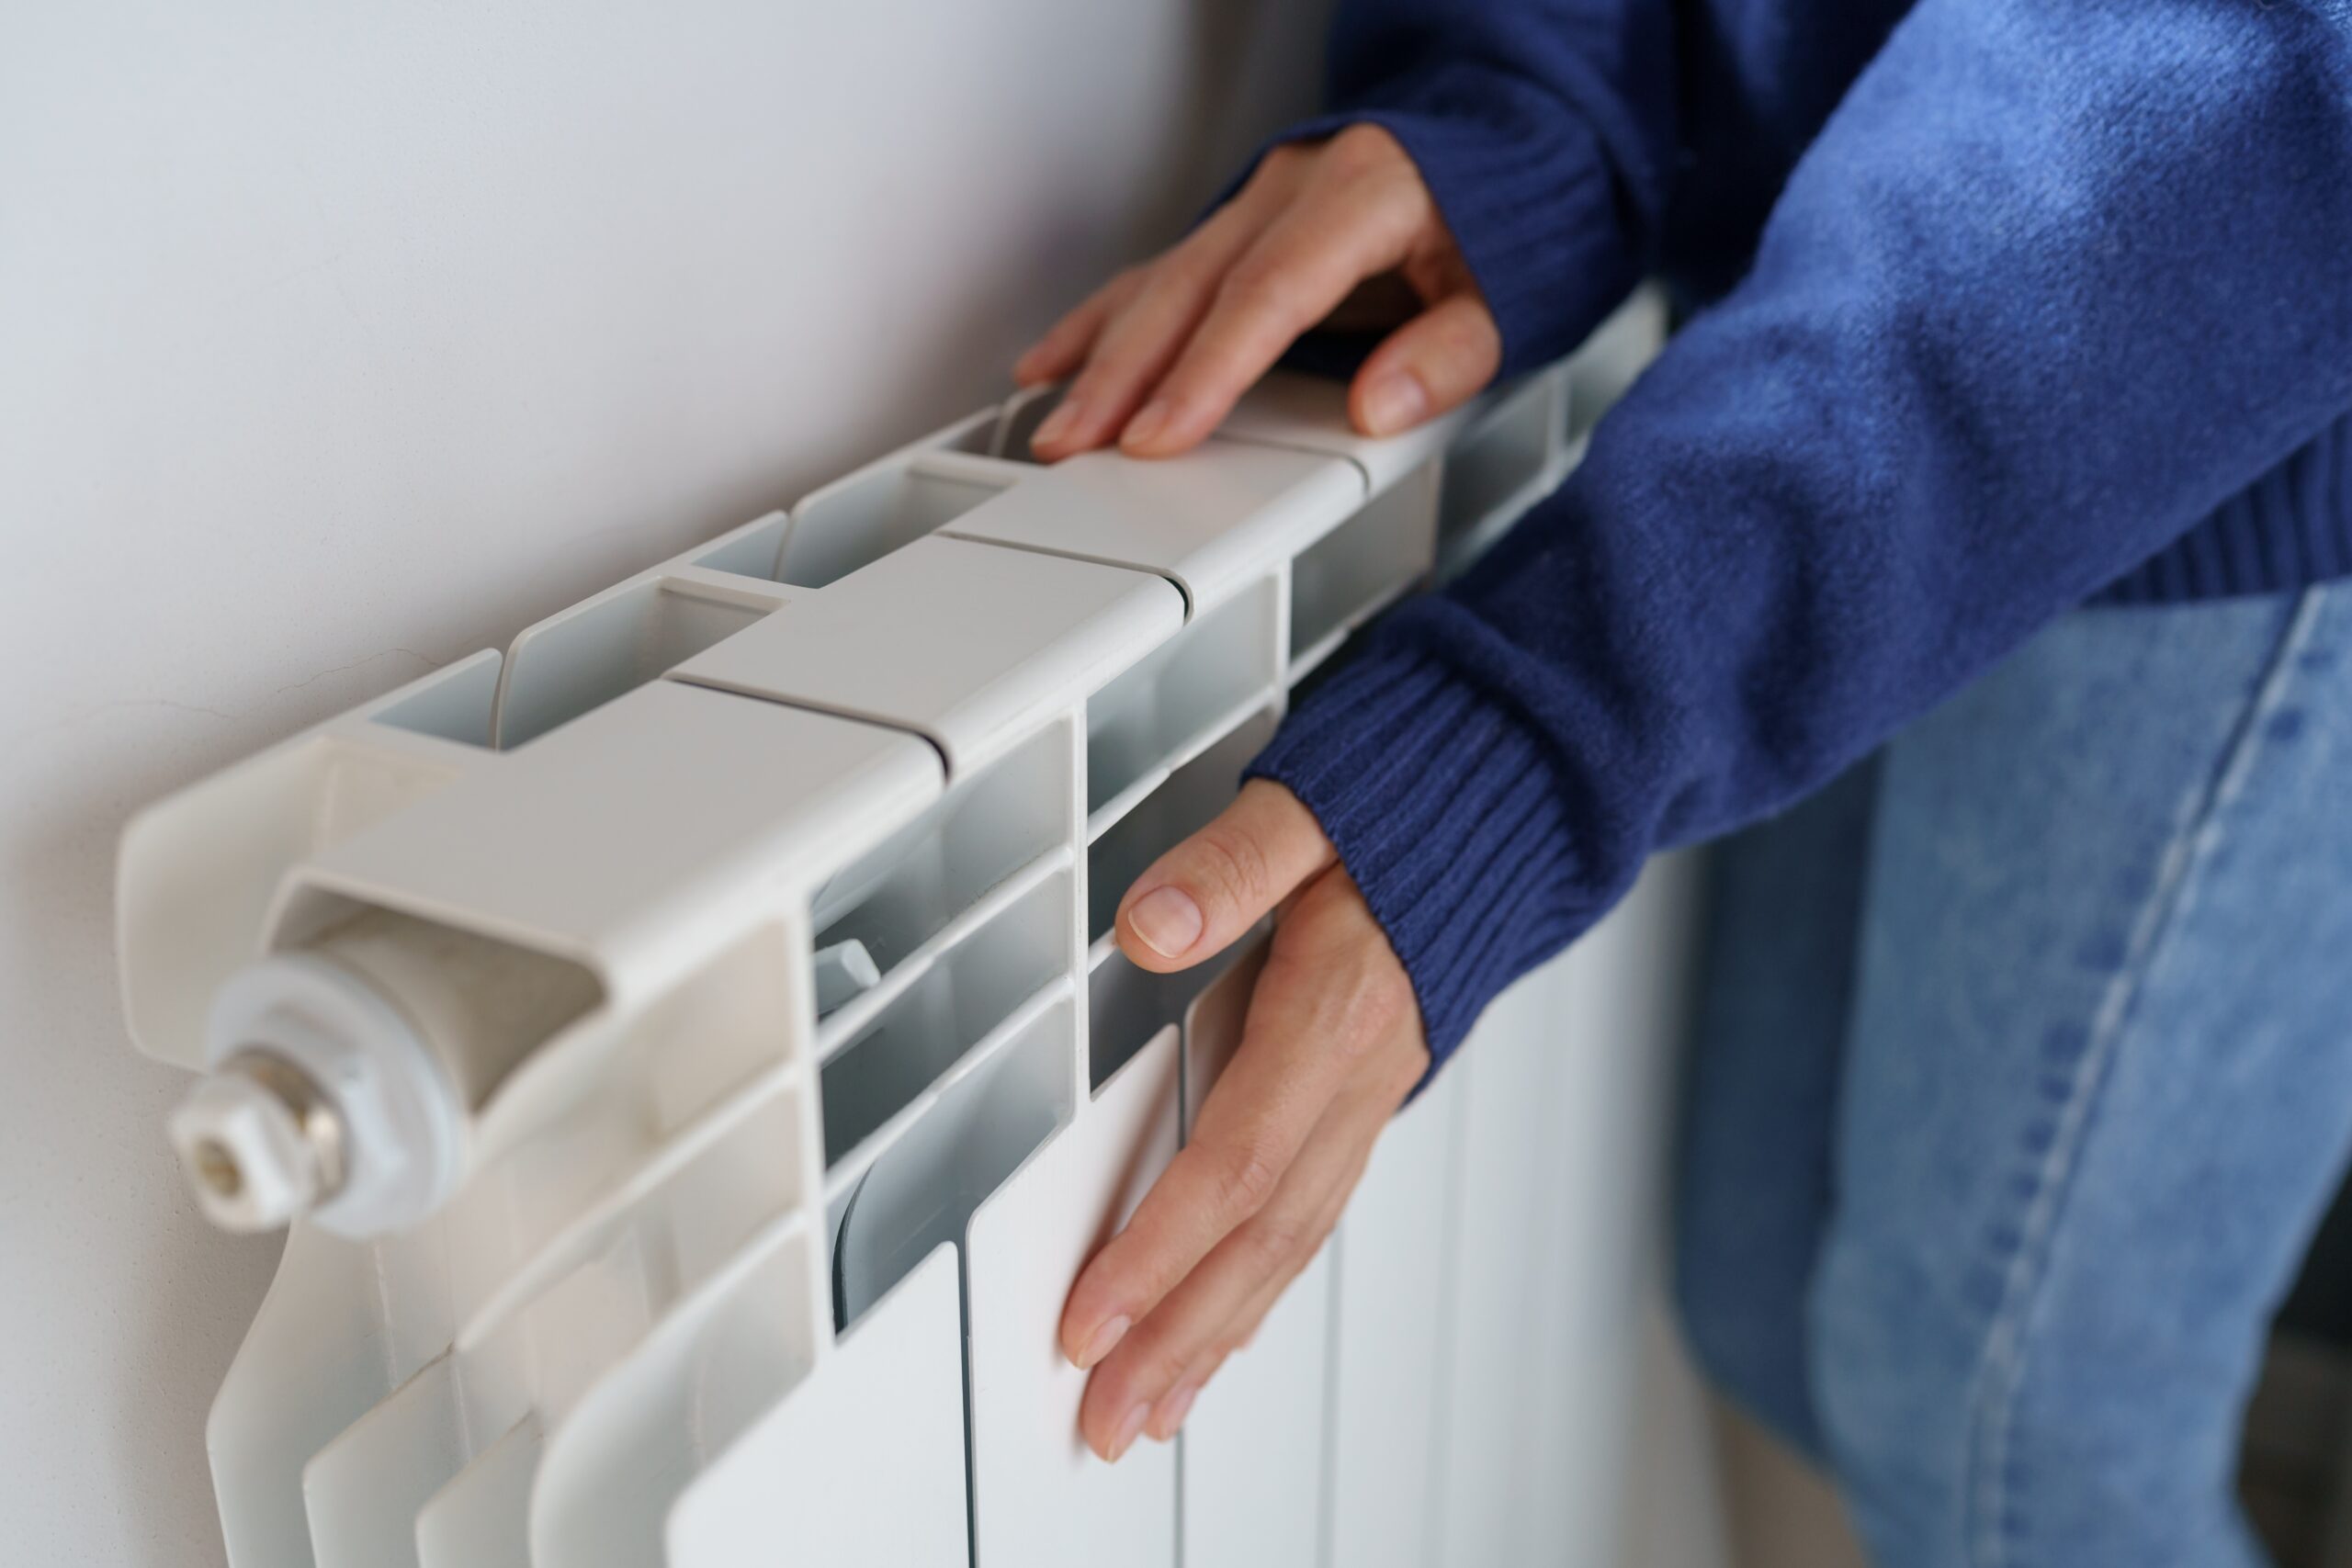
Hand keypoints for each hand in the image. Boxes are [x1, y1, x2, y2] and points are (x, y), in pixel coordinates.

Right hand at [1014, 124, 1499, 461]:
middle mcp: (1296, 186)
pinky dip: (1107, 321)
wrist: (1517, 146)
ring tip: (1054, 421)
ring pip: (1164, 279)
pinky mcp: (1245, 224)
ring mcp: (1261, 200)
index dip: (1208, 370)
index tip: (1160, 435)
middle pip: (1193, 287)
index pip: (1267, 293)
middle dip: (1125, 374)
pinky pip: (1163, 272)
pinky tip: (1056, 361)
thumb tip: (1377, 407)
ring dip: (1102, 356)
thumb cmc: (1510, 224)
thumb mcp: (1512, 296)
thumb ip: (1448, 353)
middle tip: (1075, 442)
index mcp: (1365, 192)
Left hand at [1061, 780, 1429, 1460]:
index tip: (1094, 1318)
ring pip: (1293, 1244)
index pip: (1240, 1163)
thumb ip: (1231, 862)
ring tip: (1152, 1408)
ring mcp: (1371, 1099)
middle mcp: (1361, 1076)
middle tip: (1107, 1416)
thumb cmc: (1407, 802)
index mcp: (1338, 1013)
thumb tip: (1151, 923)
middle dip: (1179, 1337)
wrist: (1512, 803)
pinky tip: (1224, 1330)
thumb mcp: (1309, 803)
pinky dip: (1261, 1290)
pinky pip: (1314, 1219)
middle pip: (1264, 1237)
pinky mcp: (1368, 1103)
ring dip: (1217, 1336)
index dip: (1162, 1251)